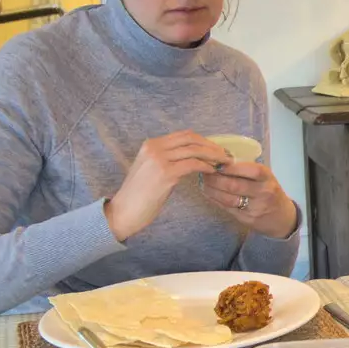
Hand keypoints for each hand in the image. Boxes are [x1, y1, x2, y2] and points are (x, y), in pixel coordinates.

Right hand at [103, 131, 226, 240]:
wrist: (123, 212)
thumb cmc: (139, 195)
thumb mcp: (151, 170)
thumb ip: (167, 160)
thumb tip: (192, 158)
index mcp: (150, 144)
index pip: (183, 135)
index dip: (203, 140)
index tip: (216, 149)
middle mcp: (154, 148)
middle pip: (190, 138)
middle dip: (211, 145)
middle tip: (225, 155)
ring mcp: (159, 159)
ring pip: (194, 150)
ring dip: (213, 155)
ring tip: (224, 163)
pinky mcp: (165, 174)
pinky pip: (193, 164)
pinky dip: (206, 166)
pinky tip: (213, 171)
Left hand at [197, 158, 297, 239]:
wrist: (282, 218)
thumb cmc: (270, 192)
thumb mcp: (265, 178)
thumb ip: (247, 170)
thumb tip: (219, 160)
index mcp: (267, 178)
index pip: (251, 170)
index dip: (232, 167)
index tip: (217, 163)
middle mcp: (263, 193)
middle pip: (235, 185)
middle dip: (216, 178)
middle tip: (205, 172)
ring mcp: (255, 208)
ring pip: (228, 198)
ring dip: (212, 190)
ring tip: (204, 182)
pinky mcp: (246, 219)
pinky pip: (227, 208)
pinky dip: (215, 199)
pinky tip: (209, 193)